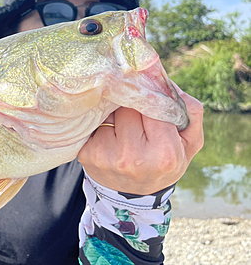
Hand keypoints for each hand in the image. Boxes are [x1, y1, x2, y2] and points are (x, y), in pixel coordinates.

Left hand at [78, 85, 203, 194]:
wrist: (132, 196)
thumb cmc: (163, 164)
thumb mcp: (189, 144)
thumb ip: (190, 112)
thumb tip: (168, 83)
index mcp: (165, 154)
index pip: (154, 105)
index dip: (152, 98)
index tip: (151, 98)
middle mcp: (133, 157)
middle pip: (129, 106)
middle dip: (133, 105)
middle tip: (137, 116)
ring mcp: (106, 156)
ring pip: (110, 111)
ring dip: (116, 113)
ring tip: (123, 128)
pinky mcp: (87, 154)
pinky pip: (95, 123)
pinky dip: (102, 124)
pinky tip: (109, 135)